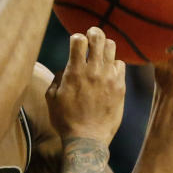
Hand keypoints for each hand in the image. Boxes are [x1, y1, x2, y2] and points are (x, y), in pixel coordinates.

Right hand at [46, 27, 125, 145]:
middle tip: (92, 35)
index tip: (75, 43)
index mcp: (74, 72)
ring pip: (111, 47)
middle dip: (93, 33)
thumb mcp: (51, 98)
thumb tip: (65, 70)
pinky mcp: (120, 87)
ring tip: (101, 52)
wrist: (87, 139)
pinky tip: (109, 70)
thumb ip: (57, 79)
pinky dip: (114, 64)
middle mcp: (93, 71)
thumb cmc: (65, 120)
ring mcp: (109, 78)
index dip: (76, 38)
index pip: (79, 40)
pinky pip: (120, 65)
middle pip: (98, 38)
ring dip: (105, 46)